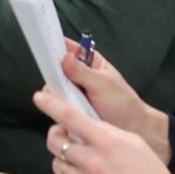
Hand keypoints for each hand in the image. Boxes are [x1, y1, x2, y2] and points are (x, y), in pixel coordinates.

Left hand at [35, 89, 174, 173]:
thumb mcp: (133, 142)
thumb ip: (106, 131)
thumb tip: (85, 125)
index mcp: (106, 143)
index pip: (69, 117)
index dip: (50, 105)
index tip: (40, 99)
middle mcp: (91, 163)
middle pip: (55, 142)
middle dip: (57, 136)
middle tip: (66, 136)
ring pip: (58, 165)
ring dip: (66, 160)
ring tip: (84, 163)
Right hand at [47, 40, 167, 158]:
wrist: (131, 129)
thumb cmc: (123, 103)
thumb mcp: (103, 84)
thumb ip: (82, 71)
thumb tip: (64, 58)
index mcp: (89, 62)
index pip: (68, 47)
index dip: (55, 44)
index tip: (43, 43)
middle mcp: (78, 75)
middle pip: (56, 68)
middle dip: (53, 73)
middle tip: (56, 80)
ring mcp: (73, 92)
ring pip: (54, 87)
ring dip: (56, 92)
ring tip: (65, 100)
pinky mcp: (70, 108)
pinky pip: (56, 104)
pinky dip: (57, 106)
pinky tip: (63, 111)